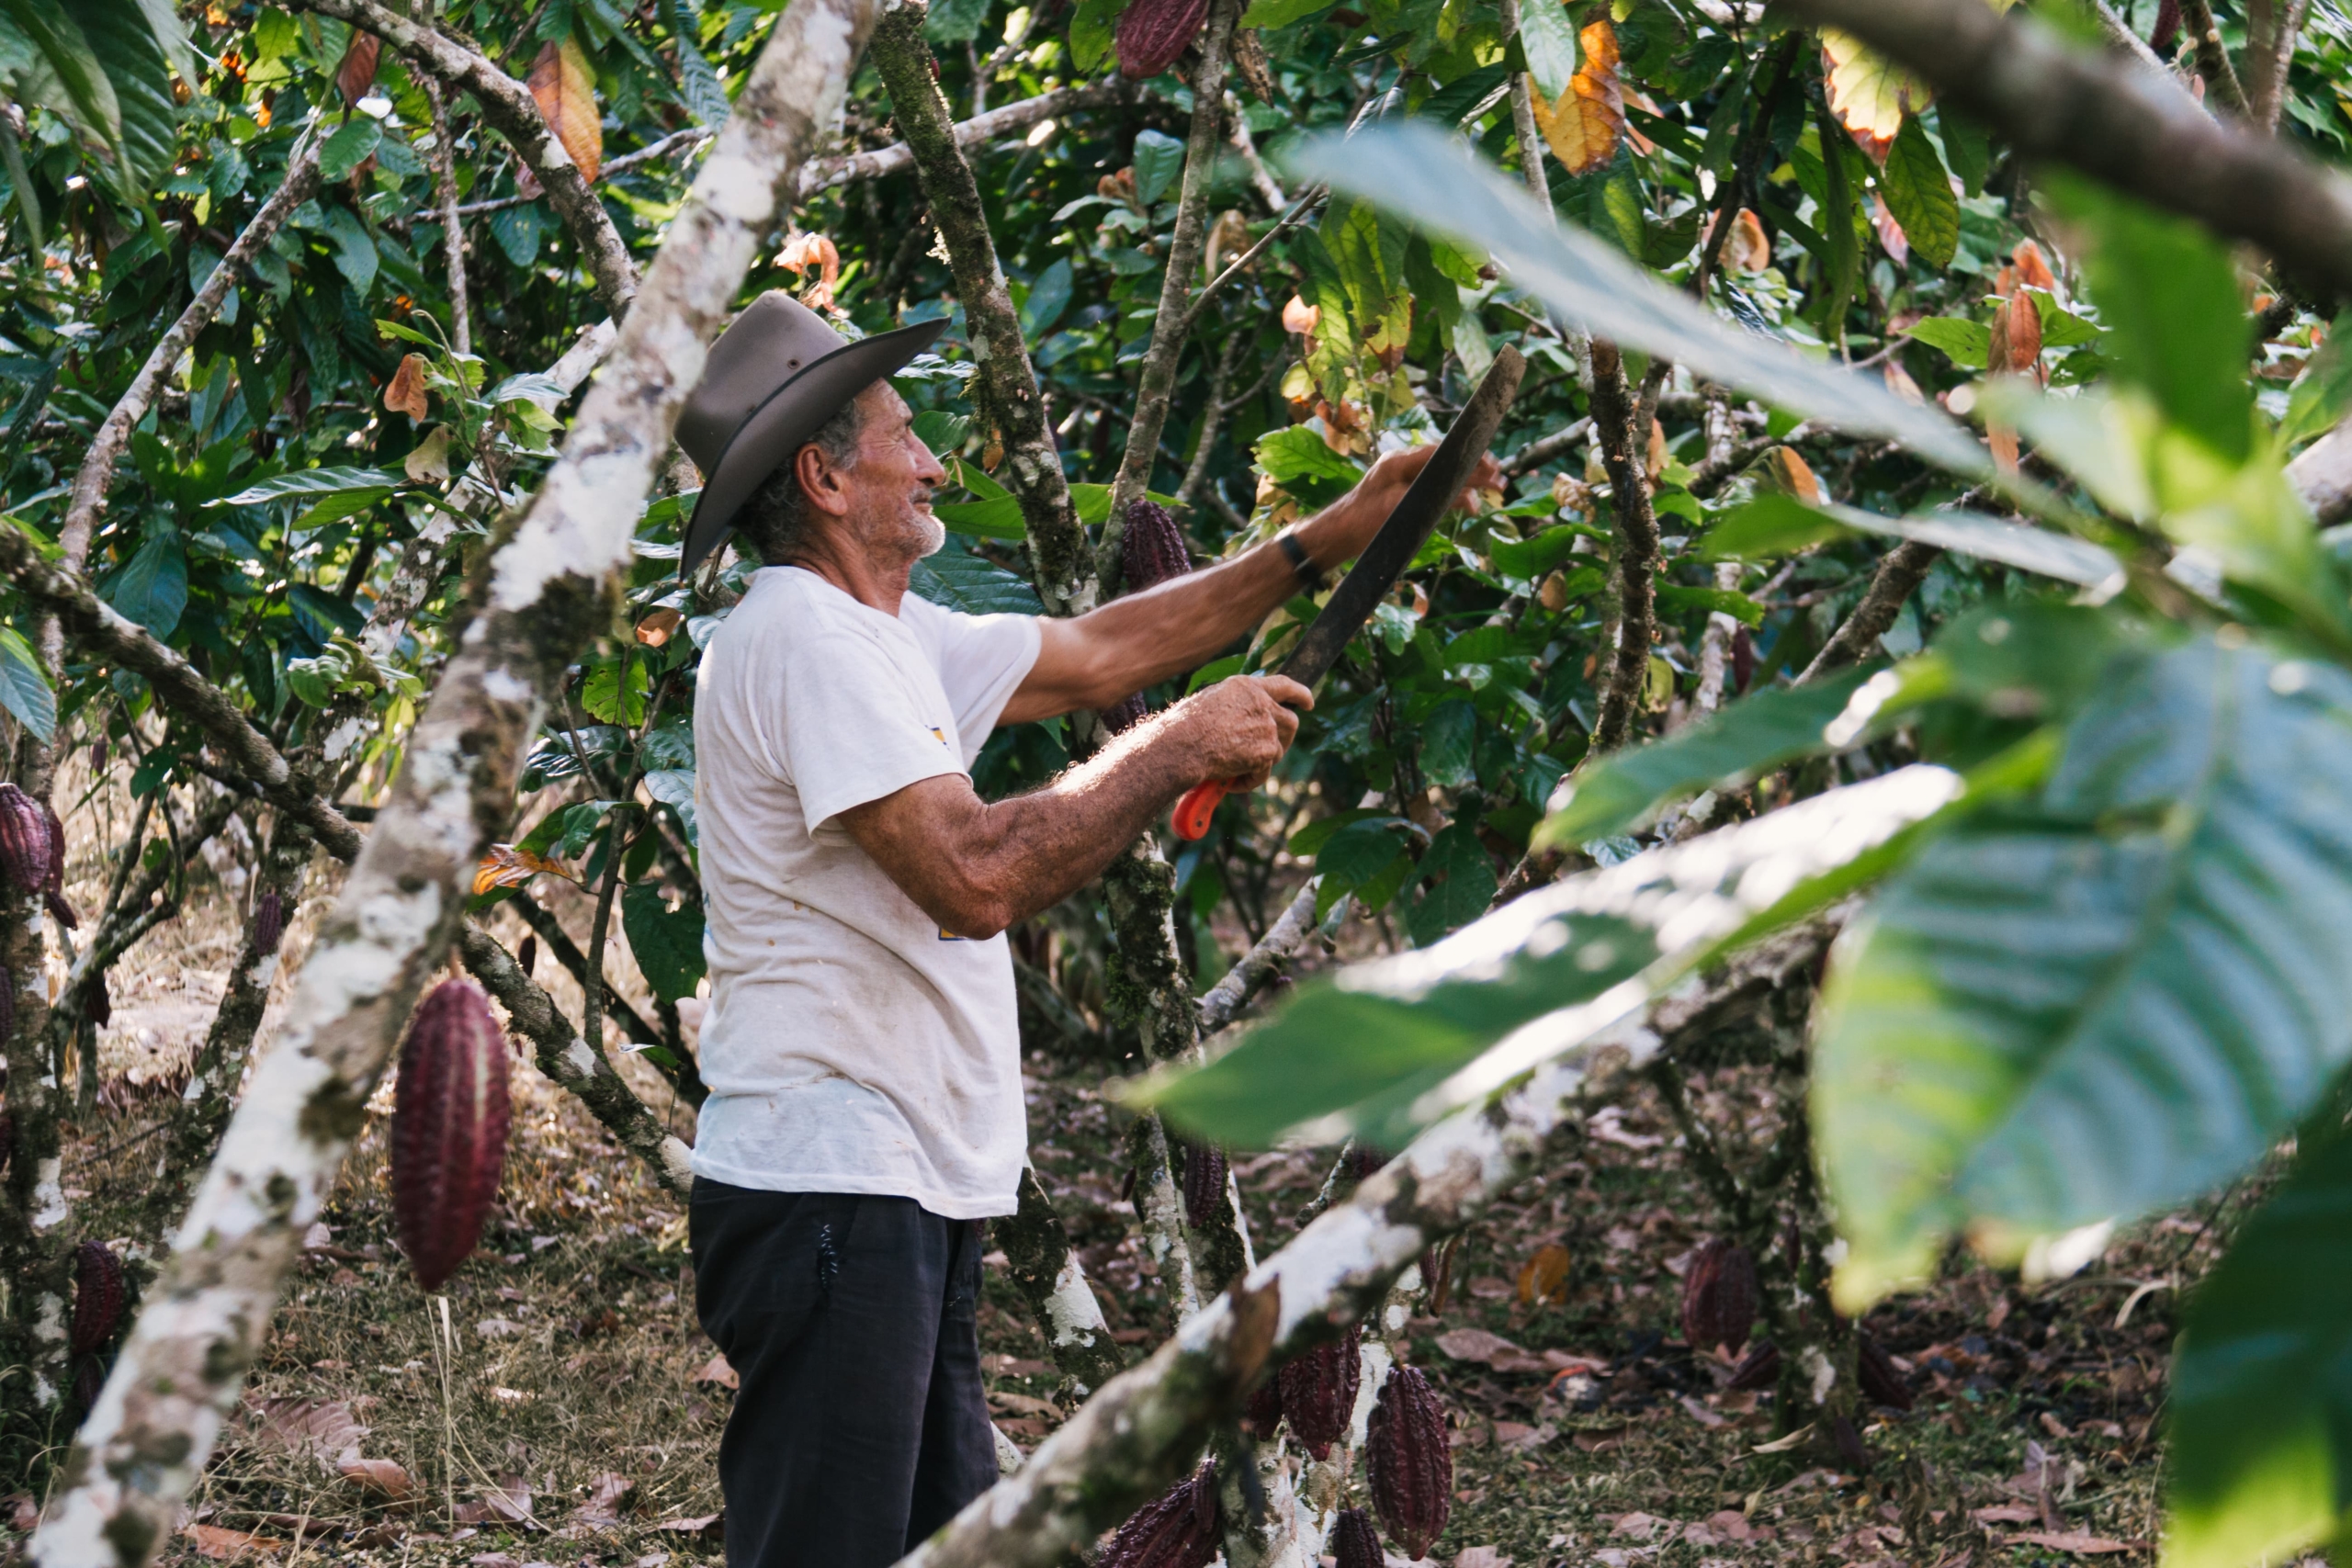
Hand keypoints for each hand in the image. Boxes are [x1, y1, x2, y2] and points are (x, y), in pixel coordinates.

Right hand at [1167, 674, 1311, 788]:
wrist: (1180, 746)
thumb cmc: (1182, 727)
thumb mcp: (1210, 702)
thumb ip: (1235, 705)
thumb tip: (1244, 720)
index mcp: (1247, 687)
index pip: (1284, 685)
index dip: (1300, 694)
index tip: (1309, 702)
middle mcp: (1262, 704)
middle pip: (1291, 721)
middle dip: (1285, 739)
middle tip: (1270, 752)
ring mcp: (1267, 727)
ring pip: (1278, 750)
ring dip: (1262, 762)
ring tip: (1237, 768)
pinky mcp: (1266, 752)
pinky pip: (1263, 772)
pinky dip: (1248, 780)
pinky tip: (1229, 782)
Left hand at [1331, 444, 1507, 556]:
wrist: (1337, 536)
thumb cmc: (1362, 521)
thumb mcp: (1401, 510)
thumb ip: (1435, 502)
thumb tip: (1469, 499)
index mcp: (1400, 461)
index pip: (1442, 453)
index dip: (1469, 458)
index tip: (1492, 464)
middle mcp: (1402, 466)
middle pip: (1445, 463)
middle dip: (1474, 471)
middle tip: (1500, 480)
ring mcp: (1402, 480)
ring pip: (1442, 476)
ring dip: (1467, 483)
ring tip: (1492, 488)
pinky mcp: (1402, 495)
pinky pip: (1434, 489)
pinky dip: (1452, 494)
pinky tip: (1468, 502)